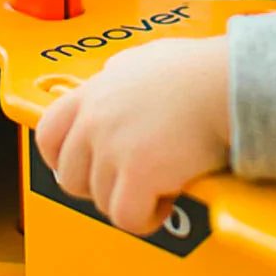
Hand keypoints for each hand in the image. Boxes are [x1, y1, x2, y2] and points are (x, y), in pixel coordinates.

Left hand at [35, 35, 230, 235]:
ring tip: (161, 182)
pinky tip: (169, 197)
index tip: (79, 168)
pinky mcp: (137, 174)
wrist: (227, 82)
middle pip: (70, 177)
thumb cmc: (199, 69)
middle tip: (129, 181)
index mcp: (94, 91)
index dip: (60, 159)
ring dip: (131, 199)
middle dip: (98, 186)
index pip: (48, 133)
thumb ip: (121, 72)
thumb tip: (114, 75)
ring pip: (101, 201)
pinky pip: (127, 218)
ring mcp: (112, 147)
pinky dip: (148, 217)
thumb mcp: (146, 58)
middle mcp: (95, 119)